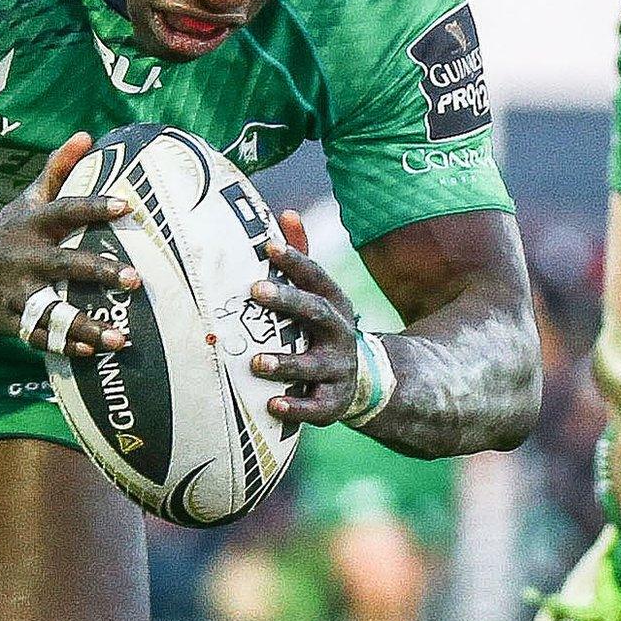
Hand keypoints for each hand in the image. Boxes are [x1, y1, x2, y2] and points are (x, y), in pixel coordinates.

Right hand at [0, 133, 141, 356]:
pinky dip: (64, 345)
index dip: (94, 206)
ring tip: (120, 338)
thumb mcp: (26, 200)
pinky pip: (38, 336)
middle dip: (99, 271)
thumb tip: (86, 136)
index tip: (126, 205)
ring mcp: (15, 291)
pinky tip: (91, 352)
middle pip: (64, 264)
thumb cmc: (6, 232)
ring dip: (86, 326)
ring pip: (53, 310)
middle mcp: (24, 257)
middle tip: (136, 279)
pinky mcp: (8, 319)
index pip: (66, 210)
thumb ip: (57, 170)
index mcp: (32, 225)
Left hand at [249, 210, 361, 424]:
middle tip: (255, 289)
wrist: (365, 380)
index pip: (317, 277)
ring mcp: (337, 369)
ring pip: (312, 365)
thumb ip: (302, 259)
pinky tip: (272, 405)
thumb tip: (285, 212)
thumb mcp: (319, 296)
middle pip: (316, 313)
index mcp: (333, 304)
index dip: (295, 260)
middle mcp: (339, 333)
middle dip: (288, 301)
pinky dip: (295, 408)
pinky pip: (315, 408)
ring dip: (285, 363)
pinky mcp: (332, 403)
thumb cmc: (323, 329)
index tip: (269, 245)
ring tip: (256, 362)